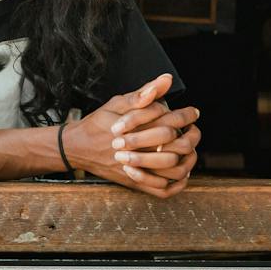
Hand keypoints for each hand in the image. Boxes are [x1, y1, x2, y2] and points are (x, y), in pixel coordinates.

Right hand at [62, 74, 200, 196]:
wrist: (77, 147)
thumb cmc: (98, 124)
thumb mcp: (117, 103)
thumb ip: (144, 93)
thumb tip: (166, 79)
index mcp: (138, 129)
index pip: (173, 121)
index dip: (187, 115)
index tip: (193, 112)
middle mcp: (140, 150)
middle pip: (179, 146)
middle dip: (192, 136)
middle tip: (194, 130)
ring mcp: (138, 169)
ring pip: (175, 170)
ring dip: (188, 160)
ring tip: (191, 151)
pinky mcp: (134, 182)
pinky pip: (162, 190)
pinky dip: (176, 184)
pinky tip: (181, 172)